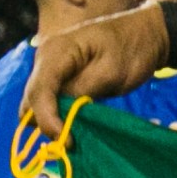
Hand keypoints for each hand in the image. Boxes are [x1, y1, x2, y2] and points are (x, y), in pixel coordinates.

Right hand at [28, 1, 169, 138]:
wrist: (145, 34)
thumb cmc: (132, 48)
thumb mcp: (111, 72)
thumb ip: (83, 90)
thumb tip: (62, 112)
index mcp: (57, 51)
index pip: (39, 90)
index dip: (47, 118)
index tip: (65, 139)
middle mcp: (46, 59)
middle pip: (31, 99)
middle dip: (46, 123)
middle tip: (72, 142)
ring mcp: (51, 69)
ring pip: (36, 103)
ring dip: (50, 122)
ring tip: (74, 137)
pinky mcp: (60, 79)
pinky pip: (50, 101)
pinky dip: (58, 116)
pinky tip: (75, 127)